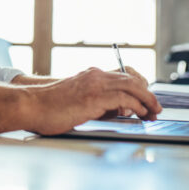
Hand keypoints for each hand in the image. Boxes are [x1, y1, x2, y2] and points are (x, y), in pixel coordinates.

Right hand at [27, 67, 161, 135]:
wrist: (32, 104)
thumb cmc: (50, 106)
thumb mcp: (78, 101)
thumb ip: (97, 102)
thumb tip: (118, 110)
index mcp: (91, 75)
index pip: (124, 75)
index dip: (139, 86)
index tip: (147, 100)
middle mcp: (95, 75)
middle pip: (132, 79)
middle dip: (148, 94)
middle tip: (156, 108)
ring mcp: (95, 85)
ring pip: (132, 86)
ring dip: (147, 100)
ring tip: (153, 113)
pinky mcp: (94, 98)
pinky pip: (123, 99)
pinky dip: (136, 106)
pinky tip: (139, 114)